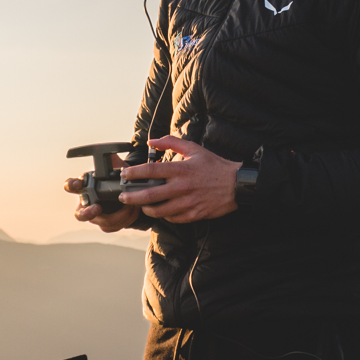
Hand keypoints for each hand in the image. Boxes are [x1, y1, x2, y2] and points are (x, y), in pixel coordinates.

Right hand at [63, 167, 140, 232]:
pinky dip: (124, 220)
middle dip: (87, 213)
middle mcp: (87, 203)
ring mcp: (96, 216)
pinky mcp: (107, 224)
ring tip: (129, 206)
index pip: (70, 186)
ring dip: (116, 216)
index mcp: (86, 187)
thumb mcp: (118, 169)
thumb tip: (111, 153)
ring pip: (100, 222)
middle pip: (79, 214)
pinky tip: (133, 211)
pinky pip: (112, 226)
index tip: (78, 183)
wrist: (132, 193)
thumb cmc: (119, 179)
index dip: (71, 185)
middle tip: (97, 208)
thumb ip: (113, 162)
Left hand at [118, 136, 241, 222]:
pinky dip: (164, 216)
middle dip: (132, 197)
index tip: (124, 175)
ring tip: (141, 205)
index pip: (150, 171)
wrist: (236, 185)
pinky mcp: (193, 215)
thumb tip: (151, 141)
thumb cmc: (214, 166)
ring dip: (146, 209)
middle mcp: (181, 187)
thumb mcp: (194, 149)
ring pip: (159, 211)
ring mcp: (187, 203)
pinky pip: (172, 219)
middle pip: (149, 195)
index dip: (133, 173)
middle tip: (123, 197)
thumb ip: (171, 142)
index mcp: (180, 170)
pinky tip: (161, 211)